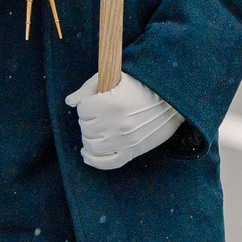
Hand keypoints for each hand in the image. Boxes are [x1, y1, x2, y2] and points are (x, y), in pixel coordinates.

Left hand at [65, 72, 185, 169]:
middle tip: (95, 115)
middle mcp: (117, 124)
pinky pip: (108, 162)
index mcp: (111, 104)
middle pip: (85, 128)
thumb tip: (69, 102)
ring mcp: (126, 140)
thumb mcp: (114, 78)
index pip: (82, 110)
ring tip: (92, 131)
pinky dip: (93, 160)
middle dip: (86, 121)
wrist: (171, 101)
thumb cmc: (140, 86)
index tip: (93, 102)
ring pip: (92, 146)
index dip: (85, 105)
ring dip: (88, 138)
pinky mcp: (133, 151)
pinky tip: (86, 154)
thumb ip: (88, 89)